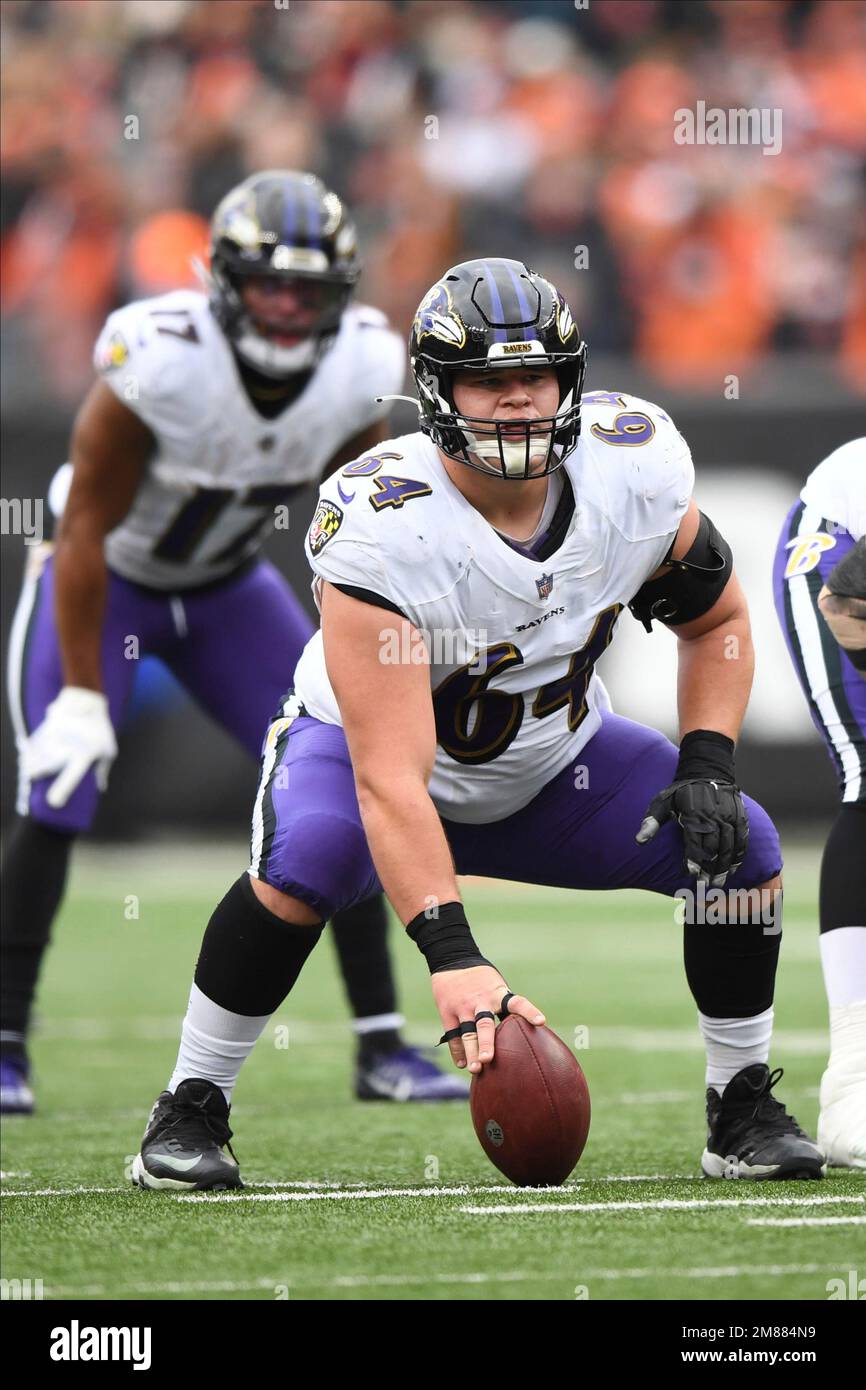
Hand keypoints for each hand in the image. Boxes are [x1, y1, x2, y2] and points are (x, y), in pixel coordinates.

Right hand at [22, 686, 116, 807]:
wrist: (85, 701)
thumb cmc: (100, 729)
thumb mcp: (108, 749)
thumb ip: (103, 770)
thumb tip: (101, 789)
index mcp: (85, 755)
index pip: (72, 776)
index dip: (63, 790)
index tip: (53, 803)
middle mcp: (69, 747)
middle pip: (50, 763)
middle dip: (39, 772)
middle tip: (33, 779)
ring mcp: (57, 737)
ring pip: (40, 754)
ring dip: (32, 764)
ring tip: (28, 773)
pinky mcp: (48, 729)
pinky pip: (36, 744)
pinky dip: (30, 752)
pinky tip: (25, 760)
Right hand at [431, 965, 544, 1073]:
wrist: (452, 959)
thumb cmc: (481, 979)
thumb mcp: (496, 986)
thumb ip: (506, 1006)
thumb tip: (525, 1033)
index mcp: (497, 993)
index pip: (517, 1002)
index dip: (529, 1011)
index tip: (541, 1021)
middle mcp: (480, 1002)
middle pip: (484, 1024)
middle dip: (487, 1043)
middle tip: (489, 1059)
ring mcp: (462, 1007)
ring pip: (467, 1033)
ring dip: (471, 1052)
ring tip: (475, 1069)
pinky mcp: (447, 1012)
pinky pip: (452, 1035)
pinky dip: (457, 1051)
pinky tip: (463, 1064)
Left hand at [636, 777, 748, 885]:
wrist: (707, 770)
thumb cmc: (681, 791)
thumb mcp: (662, 802)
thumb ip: (652, 822)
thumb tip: (639, 841)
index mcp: (693, 814)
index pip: (694, 841)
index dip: (693, 859)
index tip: (691, 874)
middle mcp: (713, 816)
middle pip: (713, 847)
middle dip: (710, 869)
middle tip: (706, 886)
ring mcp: (729, 816)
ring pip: (729, 845)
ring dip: (724, 866)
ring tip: (719, 883)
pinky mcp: (740, 816)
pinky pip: (742, 839)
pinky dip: (738, 855)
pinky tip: (733, 868)